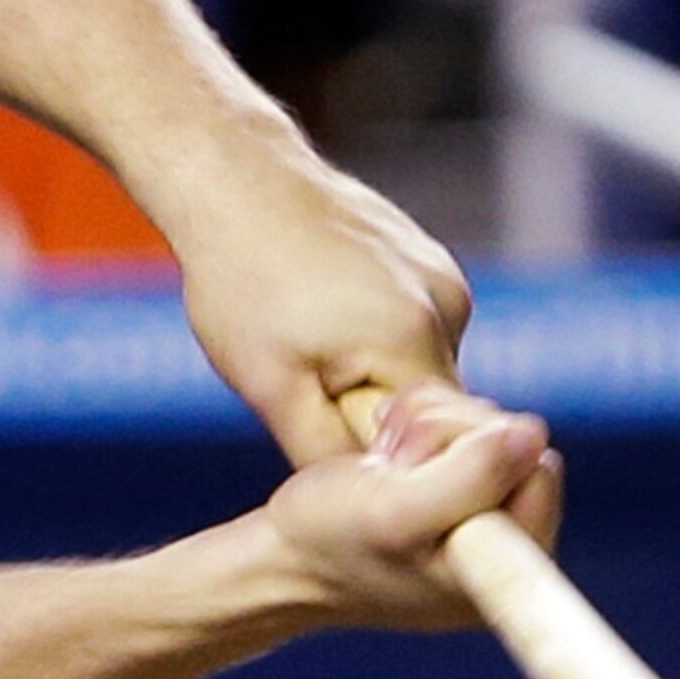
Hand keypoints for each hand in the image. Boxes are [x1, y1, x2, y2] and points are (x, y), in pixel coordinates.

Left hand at [174, 162, 473, 464]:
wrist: (232, 177)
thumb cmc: (240, 281)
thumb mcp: (270, 387)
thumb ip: (330, 453)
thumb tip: (379, 501)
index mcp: (415, 338)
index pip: (445, 443)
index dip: (397, 462)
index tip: (345, 449)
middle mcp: (446, 304)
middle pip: (435, 405)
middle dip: (381, 416)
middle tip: (310, 387)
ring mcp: (441, 274)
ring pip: (420, 365)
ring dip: (376, 373)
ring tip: (308, 337)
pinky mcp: (428, 257)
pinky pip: (415, 325)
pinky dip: (376, 333)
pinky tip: (322, 306)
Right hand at [261, 388, 562, 630]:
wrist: (284, 555)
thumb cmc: (329, 539)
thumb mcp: (393, 511)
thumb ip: (469, 478)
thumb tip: (535, 435)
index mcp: (504, 569)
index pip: (537, 470)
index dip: (478, 453)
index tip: (423, 480)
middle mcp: (506, 545)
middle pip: (514, 439)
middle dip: (449, 434)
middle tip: (395, 466)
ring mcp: (483, 514)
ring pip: (486, 425)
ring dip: (428, 427)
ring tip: (387, 463)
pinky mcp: (459, 488)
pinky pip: (464, 426)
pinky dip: (423, 424)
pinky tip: (391, 453)